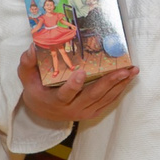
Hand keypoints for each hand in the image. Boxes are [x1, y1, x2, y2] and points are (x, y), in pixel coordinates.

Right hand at [18, 44, 136, 128]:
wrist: (43, 112)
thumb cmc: (36, 90)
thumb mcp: (26, 78)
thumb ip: (27, 63)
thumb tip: (33, 47)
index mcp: (56, 101)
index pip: (65, 94)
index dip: (73, 85)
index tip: (81, 73)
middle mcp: (72, 109)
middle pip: (93, 96)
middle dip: (109, 82)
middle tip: (124, 70)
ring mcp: (84, 112)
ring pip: (105, 98)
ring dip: (120, 84)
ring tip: (133, 71)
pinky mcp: (93, 112)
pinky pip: (109, 101)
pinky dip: (119, 90)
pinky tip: (128, 78)